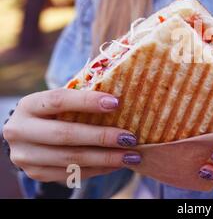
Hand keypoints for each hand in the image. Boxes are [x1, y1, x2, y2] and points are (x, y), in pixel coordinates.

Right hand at [2, 89, 141, 183]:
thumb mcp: (62, 101)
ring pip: (71, 159)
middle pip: (65, 135)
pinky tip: (118, 164)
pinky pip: (72, 174)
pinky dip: (99, 169)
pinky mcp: (37, 173)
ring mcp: (26, 156)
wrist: (30, 135)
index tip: (116, 103)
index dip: (88, 102)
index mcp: (29, 105)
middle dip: (102, 137)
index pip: (59, 100)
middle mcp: (20, 131)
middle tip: (130, 138)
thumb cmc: (56, 112)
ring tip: (131, 155)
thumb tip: (120, 101)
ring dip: (106, 158)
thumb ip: (84, 99)